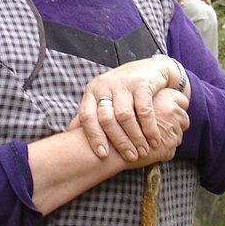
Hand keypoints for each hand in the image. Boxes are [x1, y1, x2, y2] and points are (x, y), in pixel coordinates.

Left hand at [69, 56, 188, 160]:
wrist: (152, 68)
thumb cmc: (126, 88)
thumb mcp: (105, 97)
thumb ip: (91, 113)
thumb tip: (70, 132)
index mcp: (92, 90)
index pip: (87, 116)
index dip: (94, 137)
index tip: (103, 155)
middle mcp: (105, 85)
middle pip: (106, 119)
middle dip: (118, 141)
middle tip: (130, 157)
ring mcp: (123, 83)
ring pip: (124, 116)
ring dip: (135, 137)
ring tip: (143, 152)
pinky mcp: (141, 83)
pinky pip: (144, 110)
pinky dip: (150, 128)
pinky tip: (154, 140)